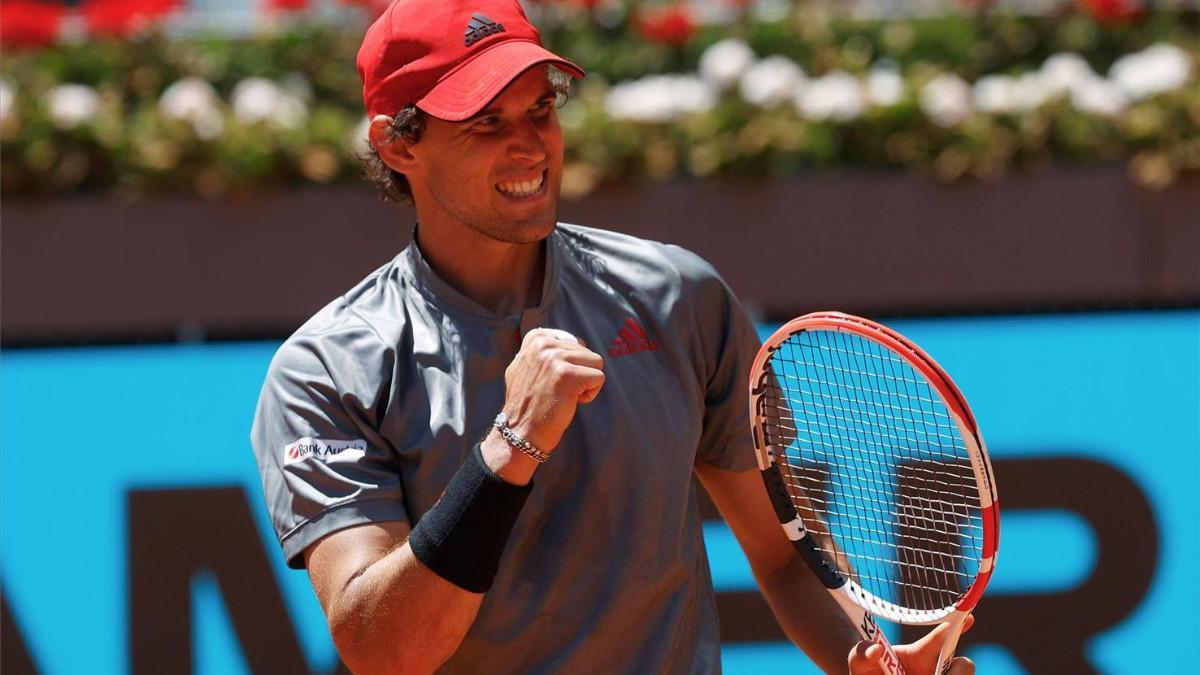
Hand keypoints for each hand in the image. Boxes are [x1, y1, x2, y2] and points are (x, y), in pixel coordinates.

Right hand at [500, 328, 604, 452]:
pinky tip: (570, 402)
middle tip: (557, 391)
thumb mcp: (525, 366)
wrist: (520, 431)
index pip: (574, 342)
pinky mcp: (568, 374)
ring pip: (596, 363)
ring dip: (586, 383)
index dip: (571, 364)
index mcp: (536, 338)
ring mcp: (555, 358)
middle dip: (579, 373)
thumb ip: (542, 351)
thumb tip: (566, 339)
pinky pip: (599, 377)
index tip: (554, 379)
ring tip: (564, 395)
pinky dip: (590, 394)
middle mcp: (544, 344)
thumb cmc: (527, 404)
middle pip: (586, 353)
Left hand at [848, 615, 974, 674]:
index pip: (942, 638)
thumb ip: (861, 653)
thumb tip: (875, 649)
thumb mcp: (858, 661)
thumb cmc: (866, 672)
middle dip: (960, 671)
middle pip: (964, 665)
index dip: (958, 625)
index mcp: (919, 655)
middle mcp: (935, 670)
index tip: (969, 615)